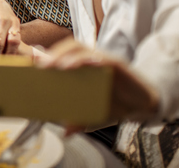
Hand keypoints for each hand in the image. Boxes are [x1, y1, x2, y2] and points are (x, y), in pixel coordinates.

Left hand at [40, 38, 160, 126]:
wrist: (146, 104)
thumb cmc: (119, 105)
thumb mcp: (97, 115)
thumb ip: (82, 120)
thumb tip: (67, 131)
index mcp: (83, 68)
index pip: (62, 55)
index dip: (47, 57)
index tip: (32, 65)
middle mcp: (91, 60)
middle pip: (69, 47)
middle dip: (53, 54)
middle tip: (40, 66)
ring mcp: (103, 60)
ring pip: (81, 48)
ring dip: (67, 55)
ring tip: (56, 66)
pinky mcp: (118, 64)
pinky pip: (102, 58)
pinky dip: (89, 60)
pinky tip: (79, 65)